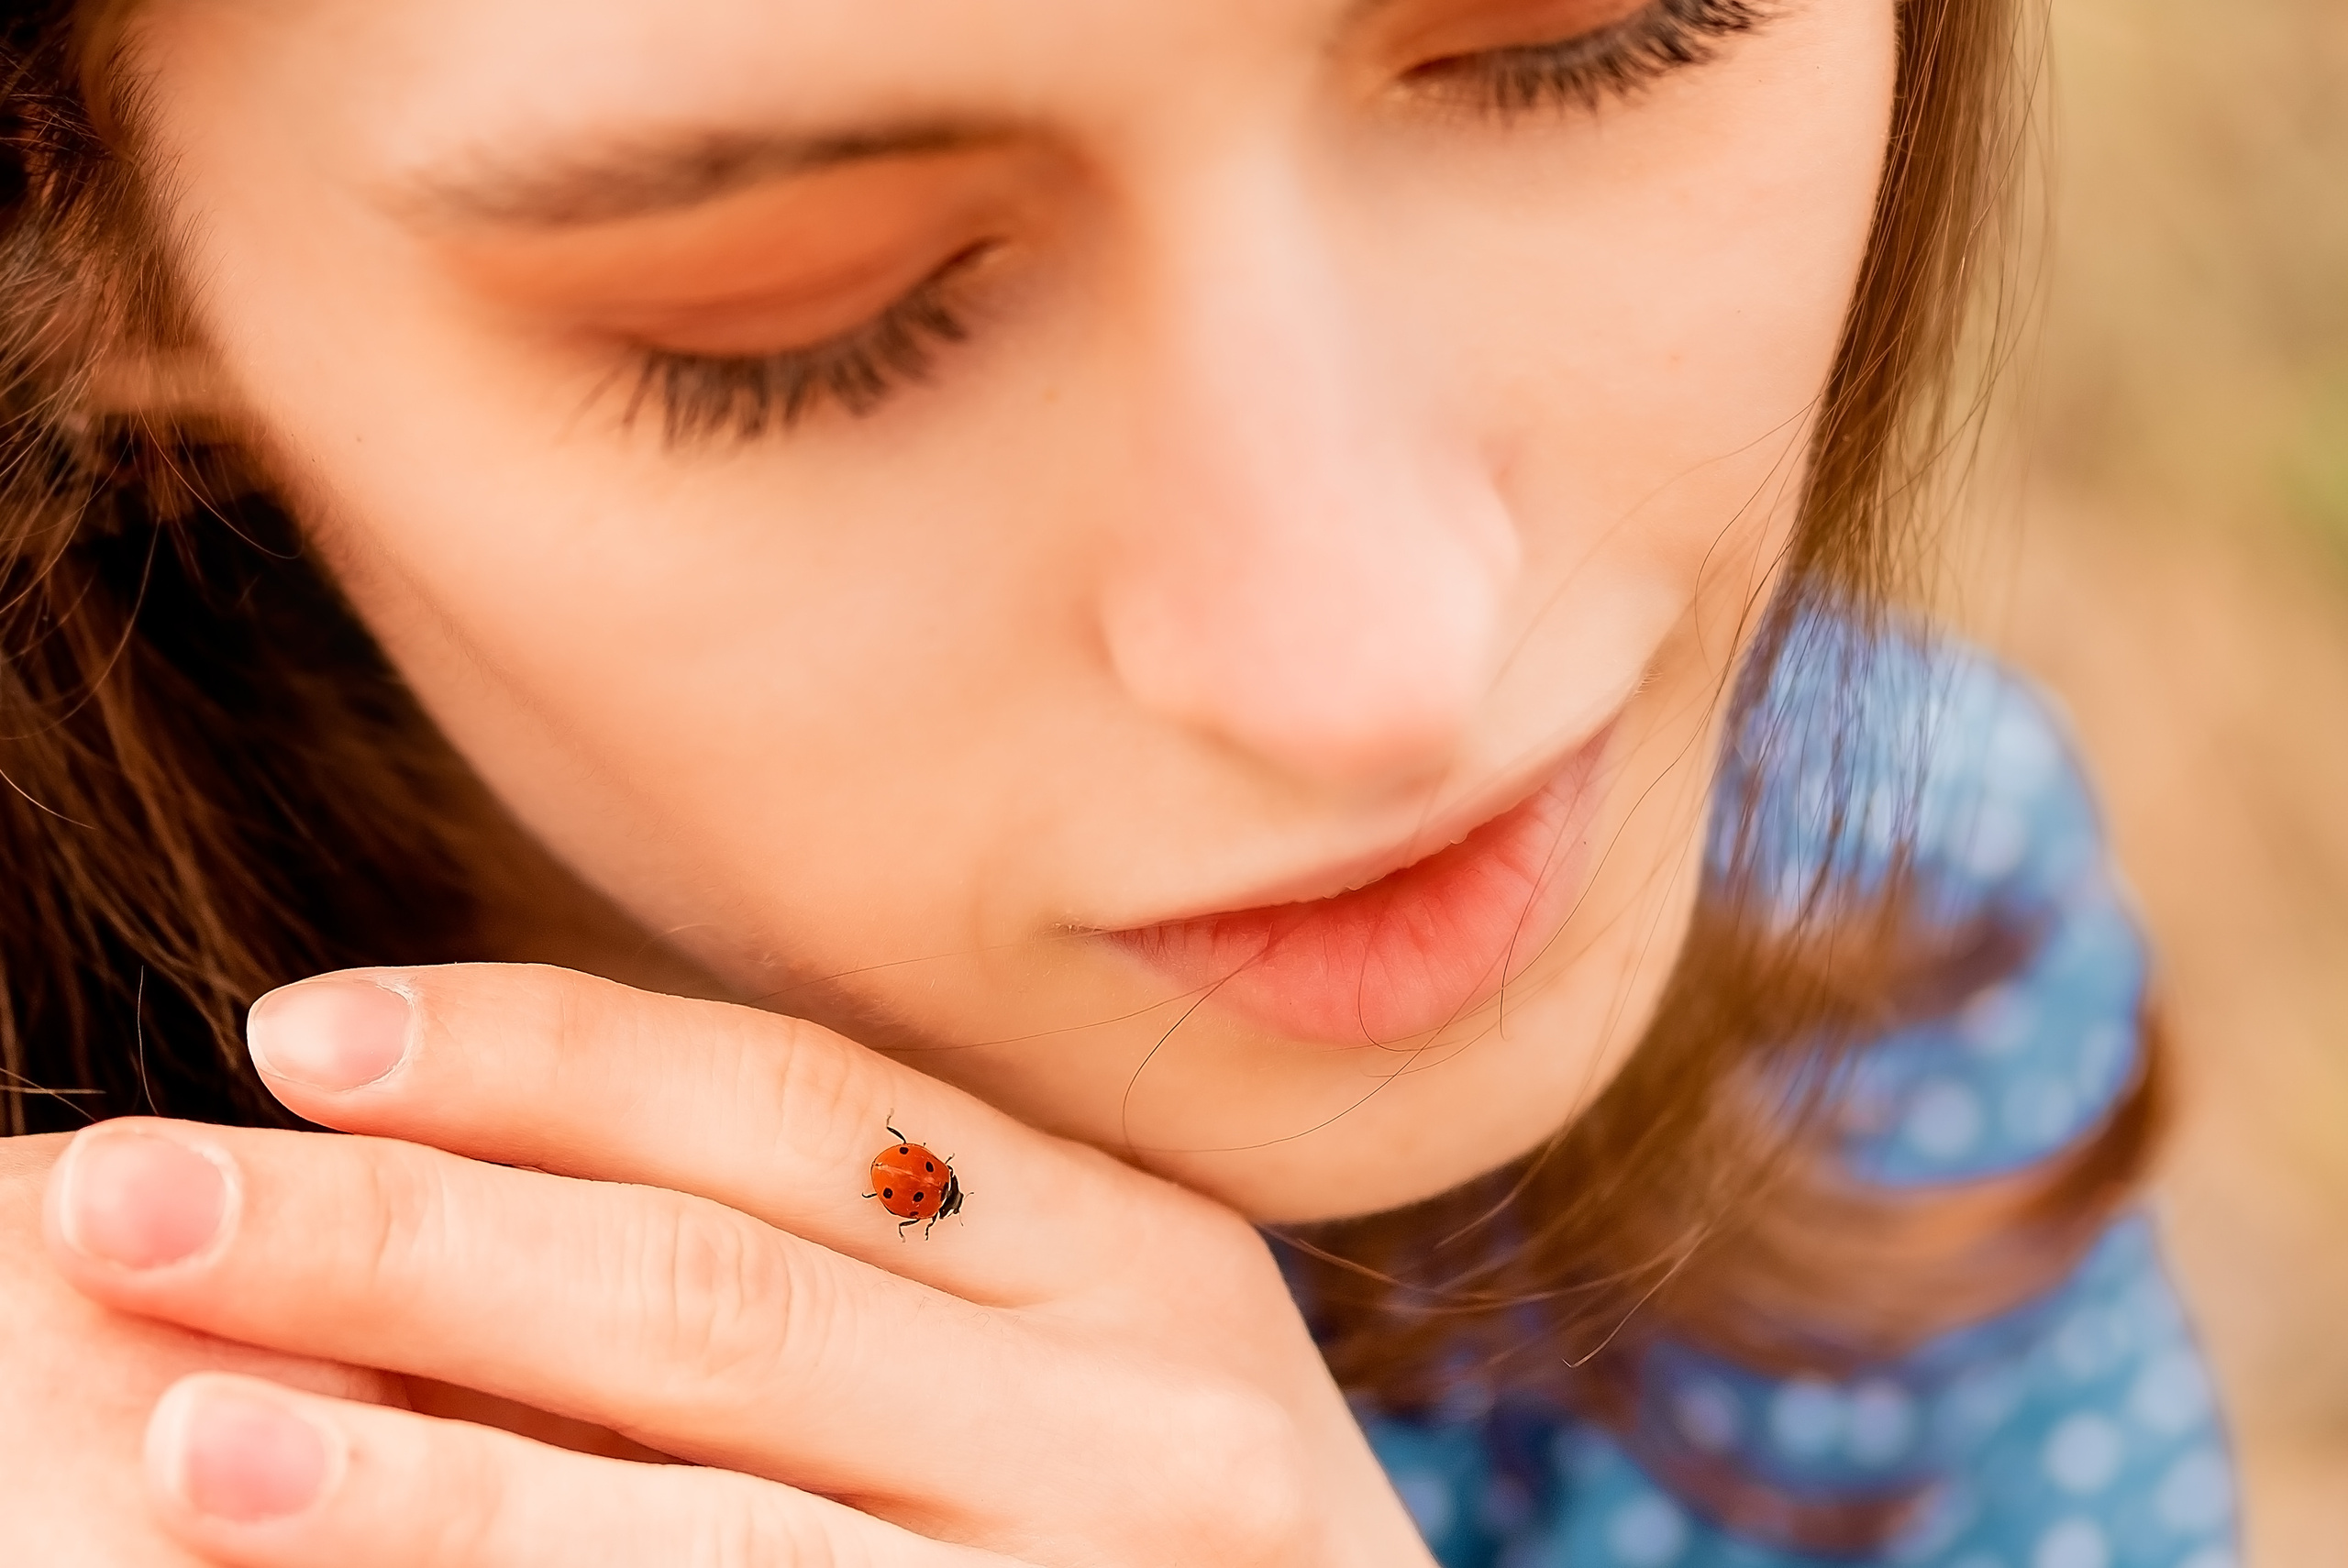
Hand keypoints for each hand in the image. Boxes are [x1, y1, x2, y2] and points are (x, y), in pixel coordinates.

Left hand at [43, 964, 1434, 1566]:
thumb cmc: (1184, 1526)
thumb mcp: (1101, 1341)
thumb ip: (896, 1244)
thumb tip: (502, 1150)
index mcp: (1147, 1250)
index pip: (804, 1109)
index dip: (537, 1055)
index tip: (302, 1034)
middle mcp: (1140, 1418)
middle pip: (712, 1295)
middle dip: (401, 1238)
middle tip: (135, 1196)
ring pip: (697, 1528)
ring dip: (417, 1479)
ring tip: (185, 1431)